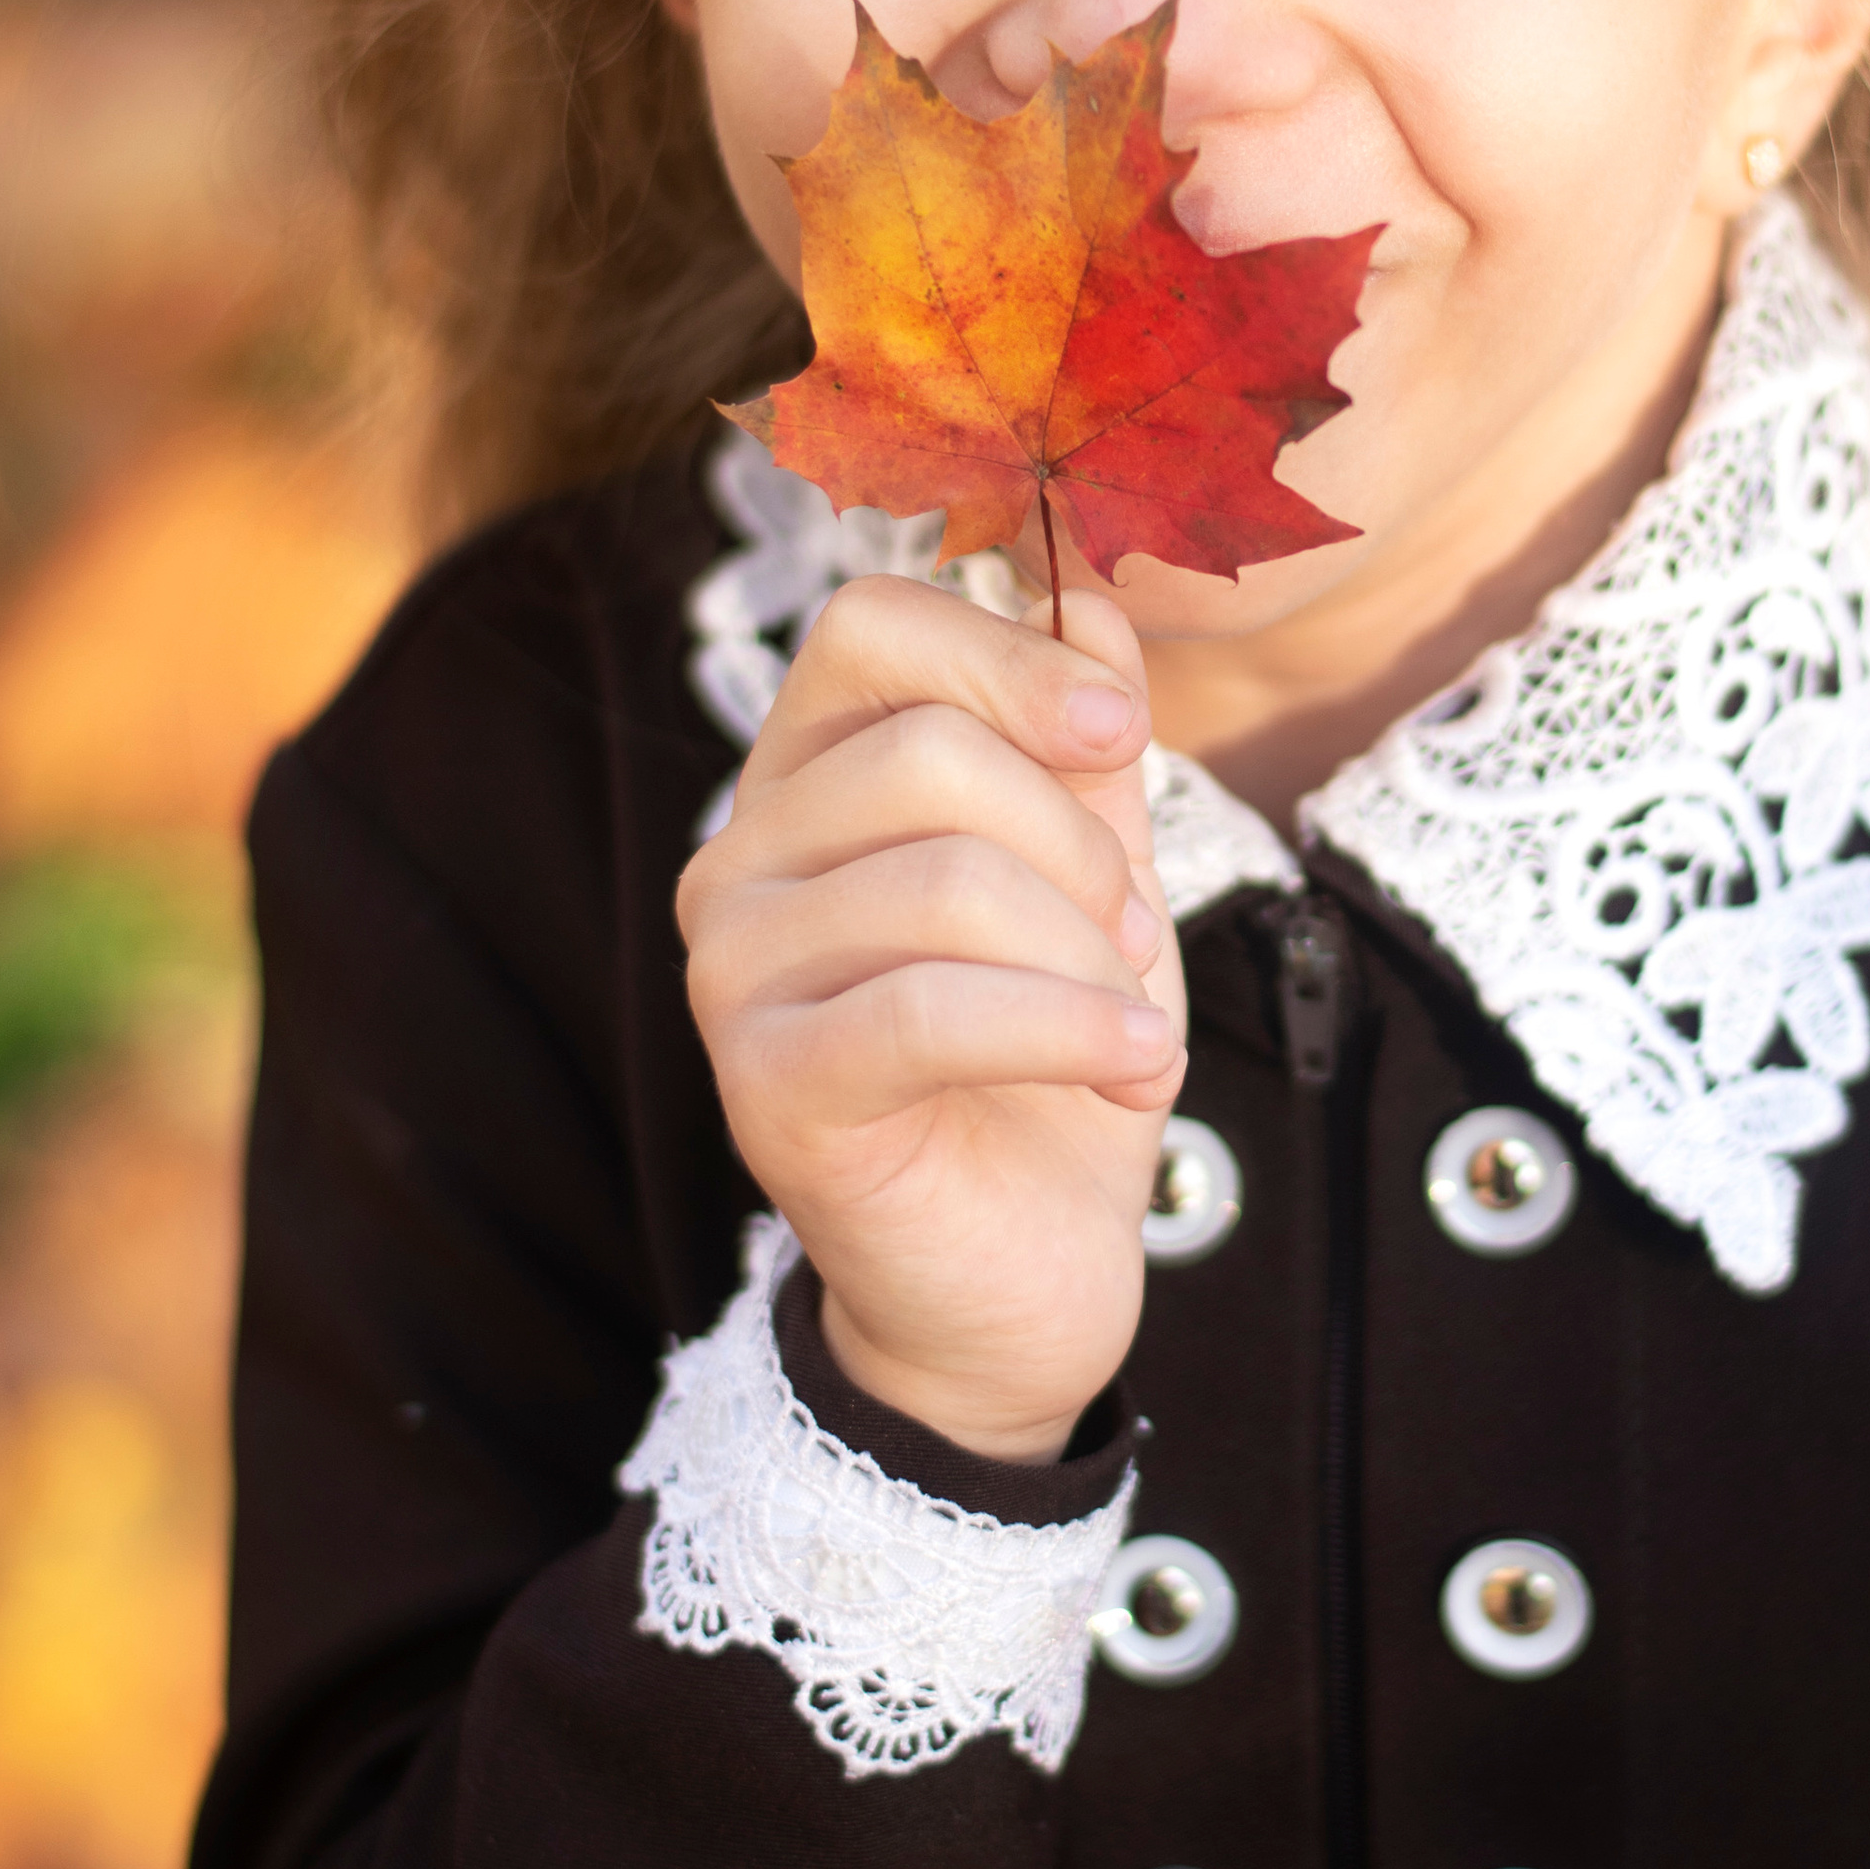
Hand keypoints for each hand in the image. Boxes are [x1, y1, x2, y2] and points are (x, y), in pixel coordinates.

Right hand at [677, 573, 1185, 1462]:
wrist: (1024, 1272)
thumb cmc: (1052, 1059)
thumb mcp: (1097, 871)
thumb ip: (1084, 736)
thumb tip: (1091, 596)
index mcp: (812, 777)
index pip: (870, 625)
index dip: (1008, 656)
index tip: (1118, 730)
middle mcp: (742, 855)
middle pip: (929, 754)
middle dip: (1079, 843)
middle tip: (1128, 935)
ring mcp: (736, 970)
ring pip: (948, 884)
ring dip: (1090, 961)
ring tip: (1131, 1033)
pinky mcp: (765, 1082)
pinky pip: (931, 1007)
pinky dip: (1068, 1028)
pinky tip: (1133, 1067)